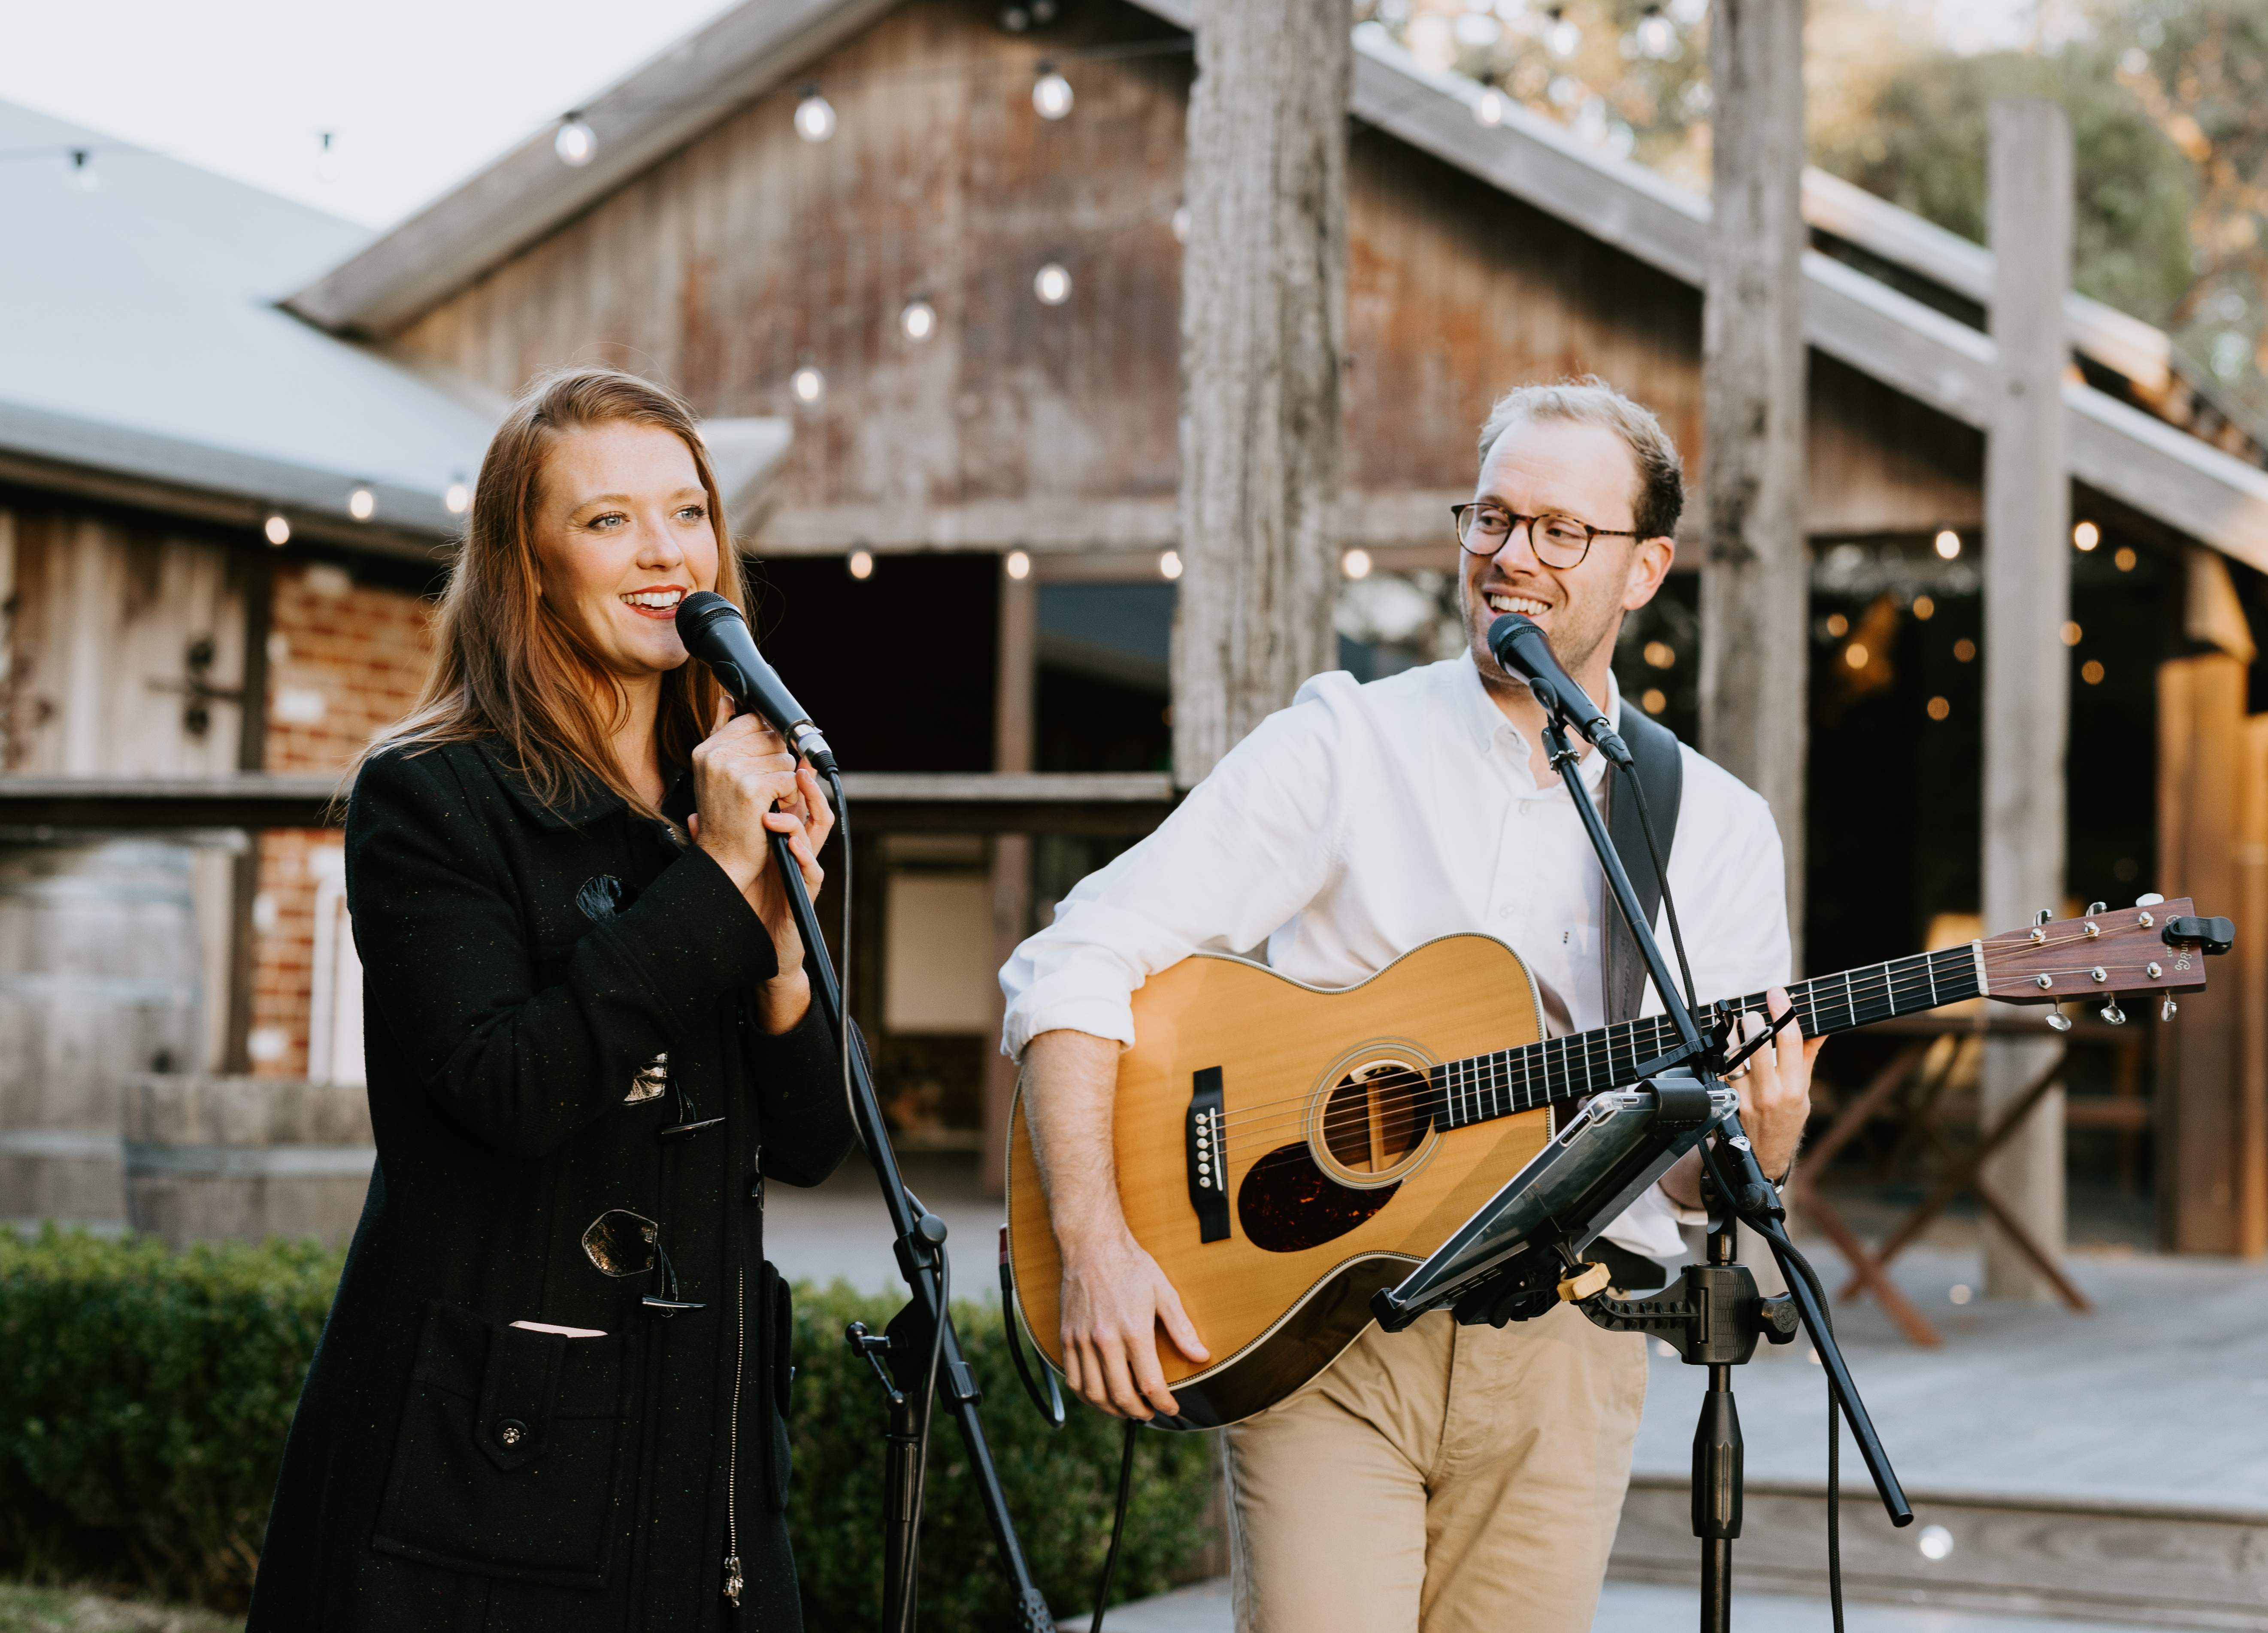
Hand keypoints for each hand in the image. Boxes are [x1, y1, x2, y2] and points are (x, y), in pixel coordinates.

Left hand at [687, 696, 834, 1032]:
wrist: (753, 940)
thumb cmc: (746, 899)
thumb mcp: (727, 865)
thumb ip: (714, 839)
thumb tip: (689, 812)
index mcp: (780, 834)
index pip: (793, 794)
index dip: (789, 769)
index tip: (774, 748)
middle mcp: (797, 844)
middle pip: (813, 802)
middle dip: (803, 778)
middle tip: (792, 759)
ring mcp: (804, 864)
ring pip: (819, 826)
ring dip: (806, 804)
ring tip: (792, 787)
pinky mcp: (807, 887)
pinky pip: (812, 862)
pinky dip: (800, 846)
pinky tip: (785, 834)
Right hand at [1019, 1028, 1210, 1417]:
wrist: (1091, 1244)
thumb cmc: (1130, 1266)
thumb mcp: (1164, 1293)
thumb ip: (1181, 1329)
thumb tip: (1201, 1356)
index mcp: (1133, 1331)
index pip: (1150, 1384)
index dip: (1163, 1403)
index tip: (1172, 1407)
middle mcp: (1105, 1340)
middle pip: (1121, 1396)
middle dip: (1139, 1413)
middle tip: (1150, 1413)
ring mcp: (1082, 1340)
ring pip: (1093, 1393)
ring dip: (1111, 1410)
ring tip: (1127, 1409)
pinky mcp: (1067, 1337)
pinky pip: (1073, 1378)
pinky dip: (1086, 1395)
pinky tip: (1099, 1395)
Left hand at [1659, 986, 1822, 1207]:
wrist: (1762, 1156)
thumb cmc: (1785, 1120)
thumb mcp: (1803, 1091)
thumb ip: (1807, 1057)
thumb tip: (1820, 1026)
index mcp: (1794, 1088)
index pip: (1791, 1040)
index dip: (1784, 1011)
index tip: (1778, 992)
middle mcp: (1769, 1093)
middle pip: (1757, 1041)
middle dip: (1754, 1019)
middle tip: (1754, 1014)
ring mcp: (1743, 1098)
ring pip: (1732, 1052)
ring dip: (1732, 1033)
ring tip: (1736, 1027)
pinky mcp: (1723, 1100)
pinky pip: (1718, 1067)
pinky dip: (1720, 1051)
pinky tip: (1723, 1044)